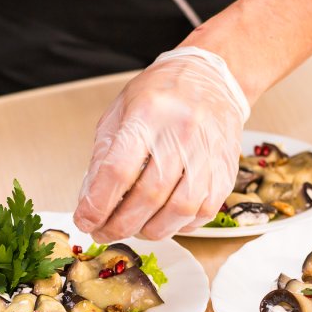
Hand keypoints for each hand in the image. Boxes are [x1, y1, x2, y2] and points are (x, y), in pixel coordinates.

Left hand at [73, 47, 250, 240]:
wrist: (212, 79)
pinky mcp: (226, 172)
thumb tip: (91, 201)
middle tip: (103, 233)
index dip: (98, 204)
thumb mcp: (121, 112)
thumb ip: (104, 155)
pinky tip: (162, 219)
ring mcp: (208, 154)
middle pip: (148, 196)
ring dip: (148, 230)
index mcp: (149, 114)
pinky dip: (178, 226)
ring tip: (133, 228)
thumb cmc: (161, 95)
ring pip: (178, 211)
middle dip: (119, 225)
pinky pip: (202, 213)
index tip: (85, 221)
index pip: (119, 171)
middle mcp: (182, 133)